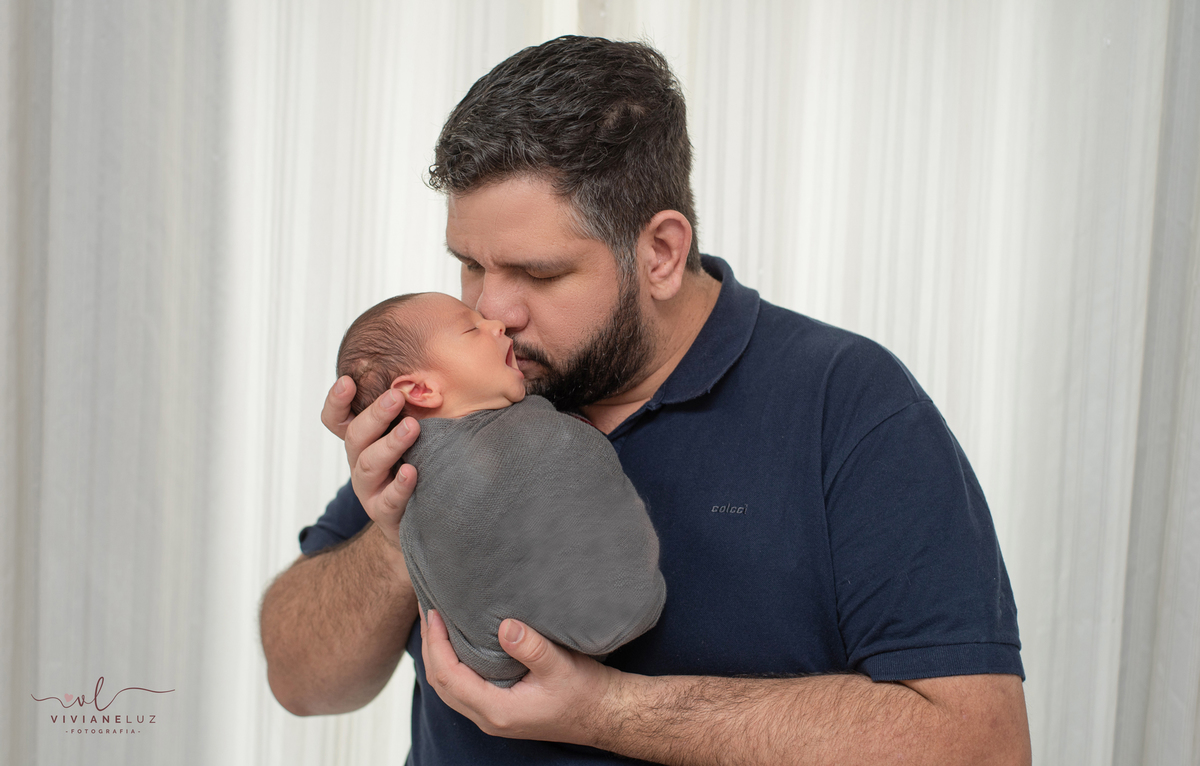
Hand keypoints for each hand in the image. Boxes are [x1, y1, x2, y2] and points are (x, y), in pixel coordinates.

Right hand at [321, 375, 420, 548]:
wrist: (423, 516)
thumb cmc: (419, 462)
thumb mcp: (412, 432)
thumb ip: (417, 404)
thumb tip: (441, 361)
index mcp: (363, 440)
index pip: (336, 419)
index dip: (336, 401)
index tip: (348, 381)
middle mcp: (360, 462)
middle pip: (355, 436)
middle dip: (375, 414)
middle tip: (396, 396)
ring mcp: (370, 489)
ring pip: (370, 465)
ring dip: (390, 444)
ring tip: (412, 428)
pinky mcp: (385, 513)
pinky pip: (389, 500)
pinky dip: (399, 485)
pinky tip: (412, 472)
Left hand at [419, 609, 621, 745]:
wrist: (604, 713)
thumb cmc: (585, 692)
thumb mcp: (561, 666)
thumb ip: (532, 648)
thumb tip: (505, 626)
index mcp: (497, 710)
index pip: (449, 676)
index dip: (436, 644)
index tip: (434, 614)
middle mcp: (488, 718)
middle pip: (440, 683)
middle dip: (430, 647)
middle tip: (427, 611)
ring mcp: (492, 716)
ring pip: (449, 688)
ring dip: (438, 656)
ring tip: (436, 623)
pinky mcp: (499, 709)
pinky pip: (462, 688)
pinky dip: (452, 665)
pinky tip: (457, 643)